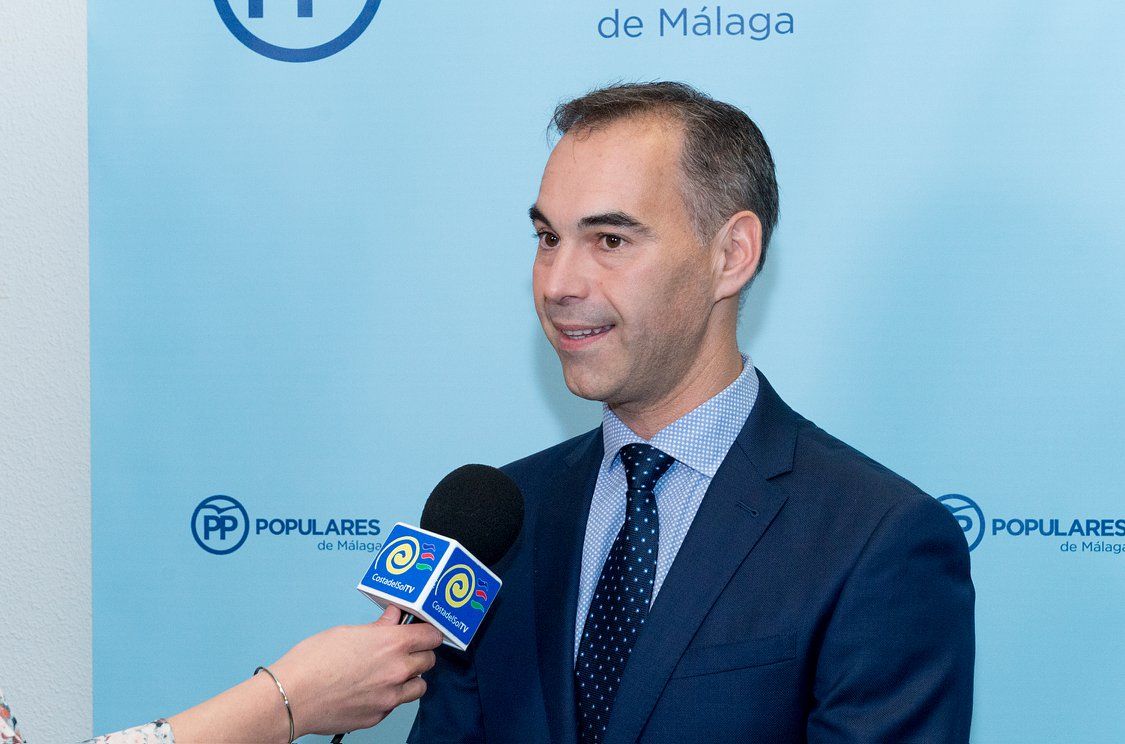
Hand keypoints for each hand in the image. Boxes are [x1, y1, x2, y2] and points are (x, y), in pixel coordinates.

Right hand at [271, 605, 443, 736]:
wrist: (292, 697)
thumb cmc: (313, 662)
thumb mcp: (347, 632)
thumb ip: (378, 627)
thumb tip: (393, 618)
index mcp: (392, 643)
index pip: (432, 636)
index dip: (428, 632)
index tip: (424, 632)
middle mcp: (397, 670)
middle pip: (429, 660)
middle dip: (420, 654)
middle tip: (405, 651)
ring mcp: (390, 697)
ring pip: (419, 686)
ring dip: (411, 679)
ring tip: (391, 673)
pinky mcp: (378, 716)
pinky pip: (396, 705)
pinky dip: (390, 697)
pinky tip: (372, 690)